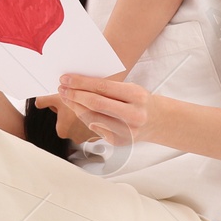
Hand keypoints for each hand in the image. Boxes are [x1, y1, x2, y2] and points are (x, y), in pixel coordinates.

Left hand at [33, 93, 101, 143]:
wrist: (104, 104)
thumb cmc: (81, 102)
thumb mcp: (58, 98)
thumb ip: (44, 101)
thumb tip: (37, 102)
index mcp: (61, 131)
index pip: (57, 119)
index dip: (61, 108)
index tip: (66, 103)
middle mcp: (74, 138)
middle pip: (69, 123)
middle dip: (72, 114)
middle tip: (77, 103)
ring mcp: (87, 137)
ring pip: (81, 126)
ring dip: (82, 118)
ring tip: (85, 106)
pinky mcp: (98, 134)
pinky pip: (93, 127)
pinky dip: (93, 121)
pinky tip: (94, 112)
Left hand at [57, 73, 174, 146]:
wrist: (157, 121)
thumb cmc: (139, 101)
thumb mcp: (130, 88)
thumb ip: (108, 88)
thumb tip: (78, 83)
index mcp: (136, 96)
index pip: (103, 87)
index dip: (81, 83)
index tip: (66, 78)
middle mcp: (133, 115)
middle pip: (96, 104)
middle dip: (75, 95)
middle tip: (62, 88)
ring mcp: (126, 131)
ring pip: (92, 118)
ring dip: (75, 107)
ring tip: (66, 97)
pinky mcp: (119, 142)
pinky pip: (95, 128)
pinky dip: (84, 117)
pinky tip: (78, 109)